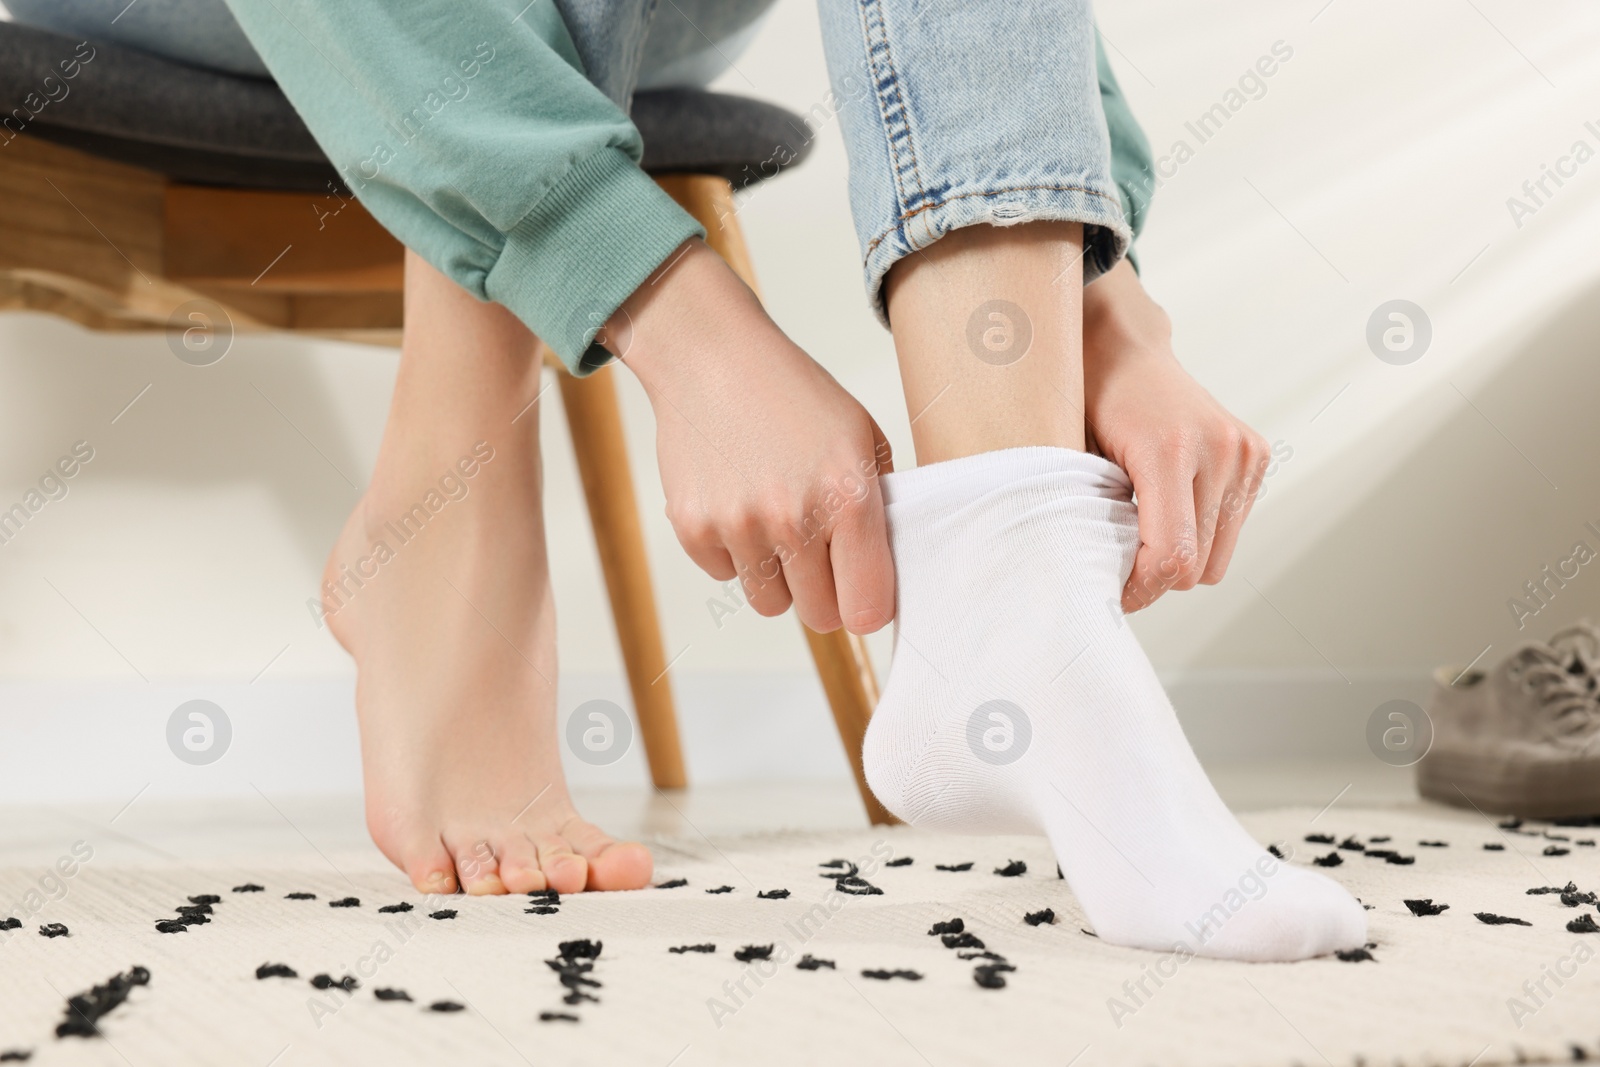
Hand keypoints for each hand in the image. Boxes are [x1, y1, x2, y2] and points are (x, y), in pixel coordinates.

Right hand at [607, 240, 894, 633]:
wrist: (713, 357)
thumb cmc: (795, 395)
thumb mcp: (862, 437)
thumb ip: (881, 507)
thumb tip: (888, 574)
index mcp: (850, 498)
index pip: (867, 608)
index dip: (866, 605)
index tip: (861, 592)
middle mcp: (795, 519)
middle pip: (819, 615)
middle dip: (822, 593)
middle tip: (817, 554)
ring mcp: (739, 526)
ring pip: (769, 603)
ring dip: (776, 576)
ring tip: (774, 521)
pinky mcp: (693, 527)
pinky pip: (725, 575)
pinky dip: (732, 551)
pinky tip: (736, 500)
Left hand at [1082, 260, 1269, 612]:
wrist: (1125, 350)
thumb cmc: (1090, 402)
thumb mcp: (1076, 458)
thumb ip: (1092, 517)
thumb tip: (1098, 580)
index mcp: (1167, 450)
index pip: (1172, 556)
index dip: (1142, 589)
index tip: (1115, 592)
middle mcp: (1216, 449)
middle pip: (1197, 565)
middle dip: (1157, 576)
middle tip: (1122, 563)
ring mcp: (1242, 451)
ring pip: (1218, 556)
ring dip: (1182, 558)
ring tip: (1145, 530)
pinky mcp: (1255, 454)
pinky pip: (1232, 528)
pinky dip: (1201, 533)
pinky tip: (1171, 508)